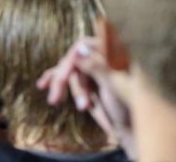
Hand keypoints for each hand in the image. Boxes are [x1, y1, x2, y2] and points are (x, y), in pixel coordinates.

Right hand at [36, 37, 134, 156]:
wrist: (132, 129)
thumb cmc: (129, 106)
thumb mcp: (113, 85)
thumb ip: (97, 65)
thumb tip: (79, 48)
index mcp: (113, 53)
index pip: (85, 45)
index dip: (72, 58)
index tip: (63, 75)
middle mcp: (102, 58)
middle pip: (74, 59)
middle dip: (63, 78)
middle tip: (55, 97)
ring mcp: (94, 71)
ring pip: (70, 70)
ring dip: (62, 85)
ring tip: (55, 101)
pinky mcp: (87, 83)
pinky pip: (70, 77)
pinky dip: (57, 80)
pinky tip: (42, 84)